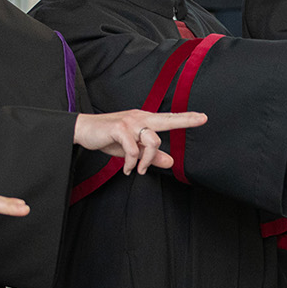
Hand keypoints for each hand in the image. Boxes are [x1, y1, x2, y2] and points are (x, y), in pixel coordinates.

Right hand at [73, 109, 207, 173]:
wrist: (83, 129)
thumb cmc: (109, 137)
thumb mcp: (132, 149)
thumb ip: (151, 155)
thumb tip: (171, 162)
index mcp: (145, 120)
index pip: (169, 119)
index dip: (186, 118)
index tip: (203, 118)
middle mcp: (140, 117)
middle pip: (167, 120)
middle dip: (185, 120)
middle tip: (202, 119)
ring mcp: (130, 122)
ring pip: (152, 140)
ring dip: (147, 160)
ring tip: (138, 169)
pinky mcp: (119, 128)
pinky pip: (133, 149)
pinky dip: (131, 162)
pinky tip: (127, 169)